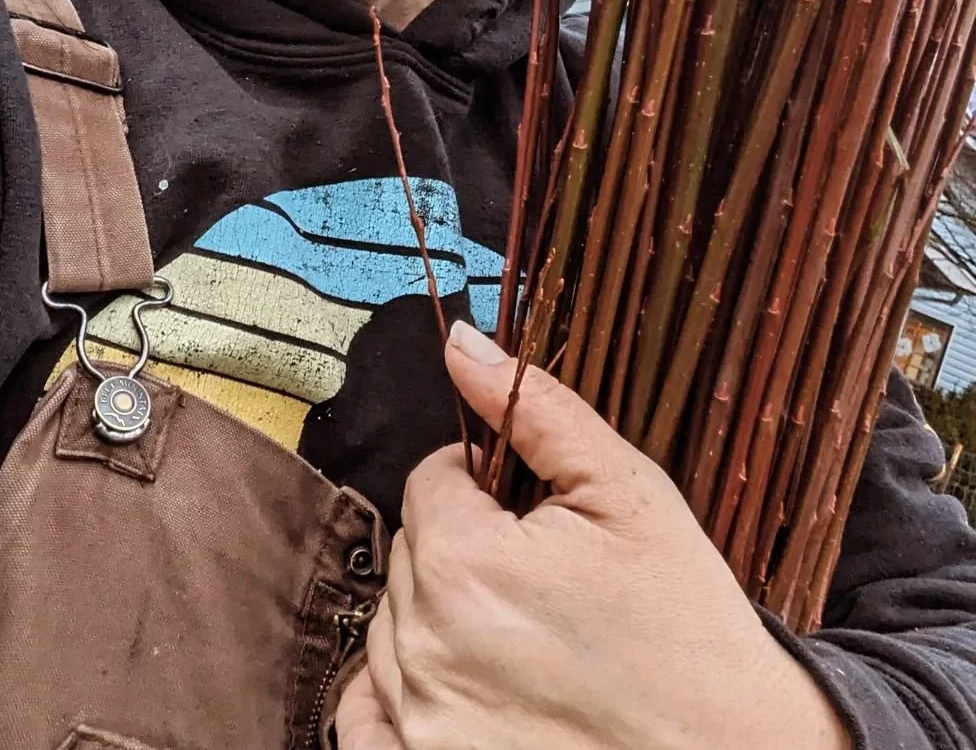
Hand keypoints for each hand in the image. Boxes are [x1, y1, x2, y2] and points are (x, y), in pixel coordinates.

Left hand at [337, 321, 851, 749]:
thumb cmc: (689, 631)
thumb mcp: (627, 494)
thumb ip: (534, 410)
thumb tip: (463, 344)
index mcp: (464, 563)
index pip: (431, 482)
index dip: (484, 489)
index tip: (535, 521)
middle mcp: (424, 646)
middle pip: (412, 553)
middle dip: (466, 551)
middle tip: (544, 584)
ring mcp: (422, 721)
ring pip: (394, 626)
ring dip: (439, 619)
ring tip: (526, 640)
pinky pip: (367, 717)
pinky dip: (396, 696)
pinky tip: (461, 687)